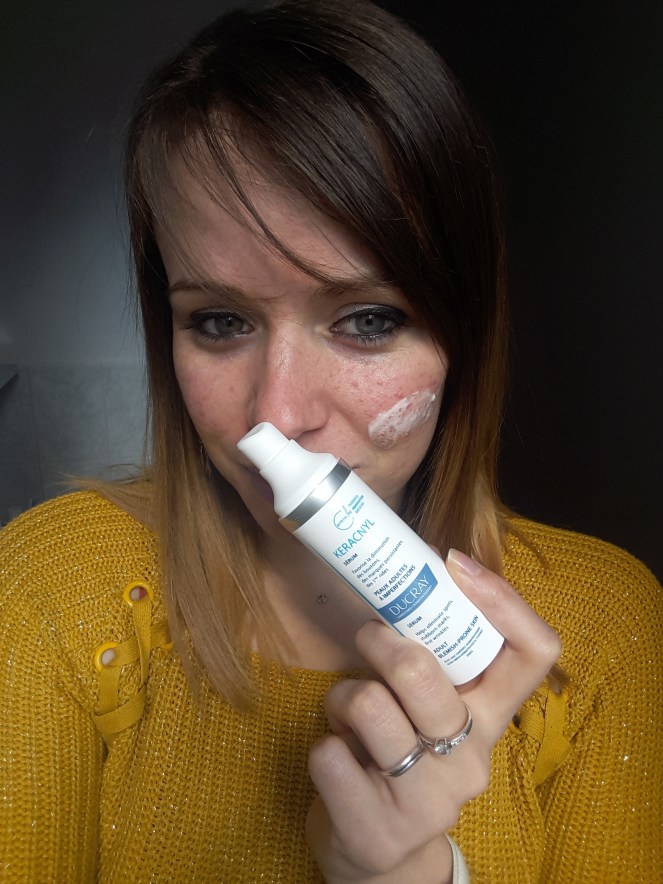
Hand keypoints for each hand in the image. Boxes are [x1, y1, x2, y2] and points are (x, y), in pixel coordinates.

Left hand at [306, 548, 560, 882]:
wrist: (383, 854)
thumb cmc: (404, 754)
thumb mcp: (430, 709)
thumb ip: (435, 656)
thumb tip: (414, 567)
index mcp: (491, 719)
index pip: (535, 651)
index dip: (503, 599)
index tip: (453, 564)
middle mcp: (471, 761)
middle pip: (422, 671)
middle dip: (378, 640)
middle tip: (367, 637)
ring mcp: (429, 803)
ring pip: (367, 704)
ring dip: (343, 697)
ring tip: (349, 715)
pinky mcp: (378, 831)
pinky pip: (328, 754)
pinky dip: (322, 744)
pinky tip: (340, 761)